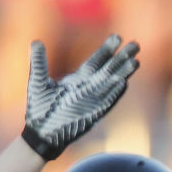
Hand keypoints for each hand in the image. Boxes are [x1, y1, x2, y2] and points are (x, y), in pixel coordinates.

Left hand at [21, 35, 140, 160]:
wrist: (41, 134)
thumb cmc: (39, 109)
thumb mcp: (38, 82)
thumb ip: (39, 63)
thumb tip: (35, 42)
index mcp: (78, 79)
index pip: (96, 61)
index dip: (107, 50)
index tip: (118, 37)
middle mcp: (88, 88)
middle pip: (109, 69)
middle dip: (122, 57)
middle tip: (136, 44)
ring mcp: (93, 101)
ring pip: (111, 84)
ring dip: (123, 73)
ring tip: (136, 61)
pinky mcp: (93, 114)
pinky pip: (106, 101)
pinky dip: (114, 93)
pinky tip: (123, 83)